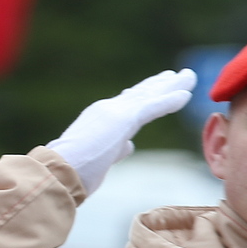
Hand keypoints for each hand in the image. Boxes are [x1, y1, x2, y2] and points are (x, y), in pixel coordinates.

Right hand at [46, 69, 194, 195]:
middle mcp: (106, 109)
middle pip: (140, 94)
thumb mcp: (98, 159)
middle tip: (177, 74)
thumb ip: (116, 149)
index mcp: (98, 119)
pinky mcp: (123, 119)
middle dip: (159, 84)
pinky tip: (186, 94)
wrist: (57, 172)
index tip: (155, 87)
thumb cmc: (72, 173)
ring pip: (149, 95)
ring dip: (172, 85)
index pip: (125, 104)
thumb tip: (130, 146)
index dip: (142, 95)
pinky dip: (170, 100)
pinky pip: (153, 106)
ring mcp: (114, 112)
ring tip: (189, 75)